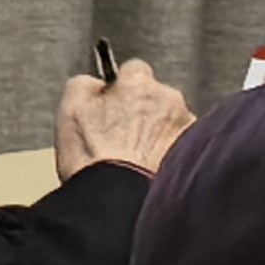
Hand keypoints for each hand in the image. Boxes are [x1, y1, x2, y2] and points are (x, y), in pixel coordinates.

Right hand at [57, 62, 193, 178]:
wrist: (120, 194)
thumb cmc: (93, 155)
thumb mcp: (71, 111)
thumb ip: (83, 85)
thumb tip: (92, 82)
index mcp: (137, 82)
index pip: (132, 70)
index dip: (119, 88)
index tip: (110, 104)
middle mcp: (167, 95)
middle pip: (154, 94)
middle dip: (141, 108)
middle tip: (120, 134)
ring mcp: (184, 121)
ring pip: (169, 118)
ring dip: (156, 129)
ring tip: (135, 154)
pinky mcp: (193, 147)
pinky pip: (180, 140)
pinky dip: (168, 148)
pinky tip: (151, 163)